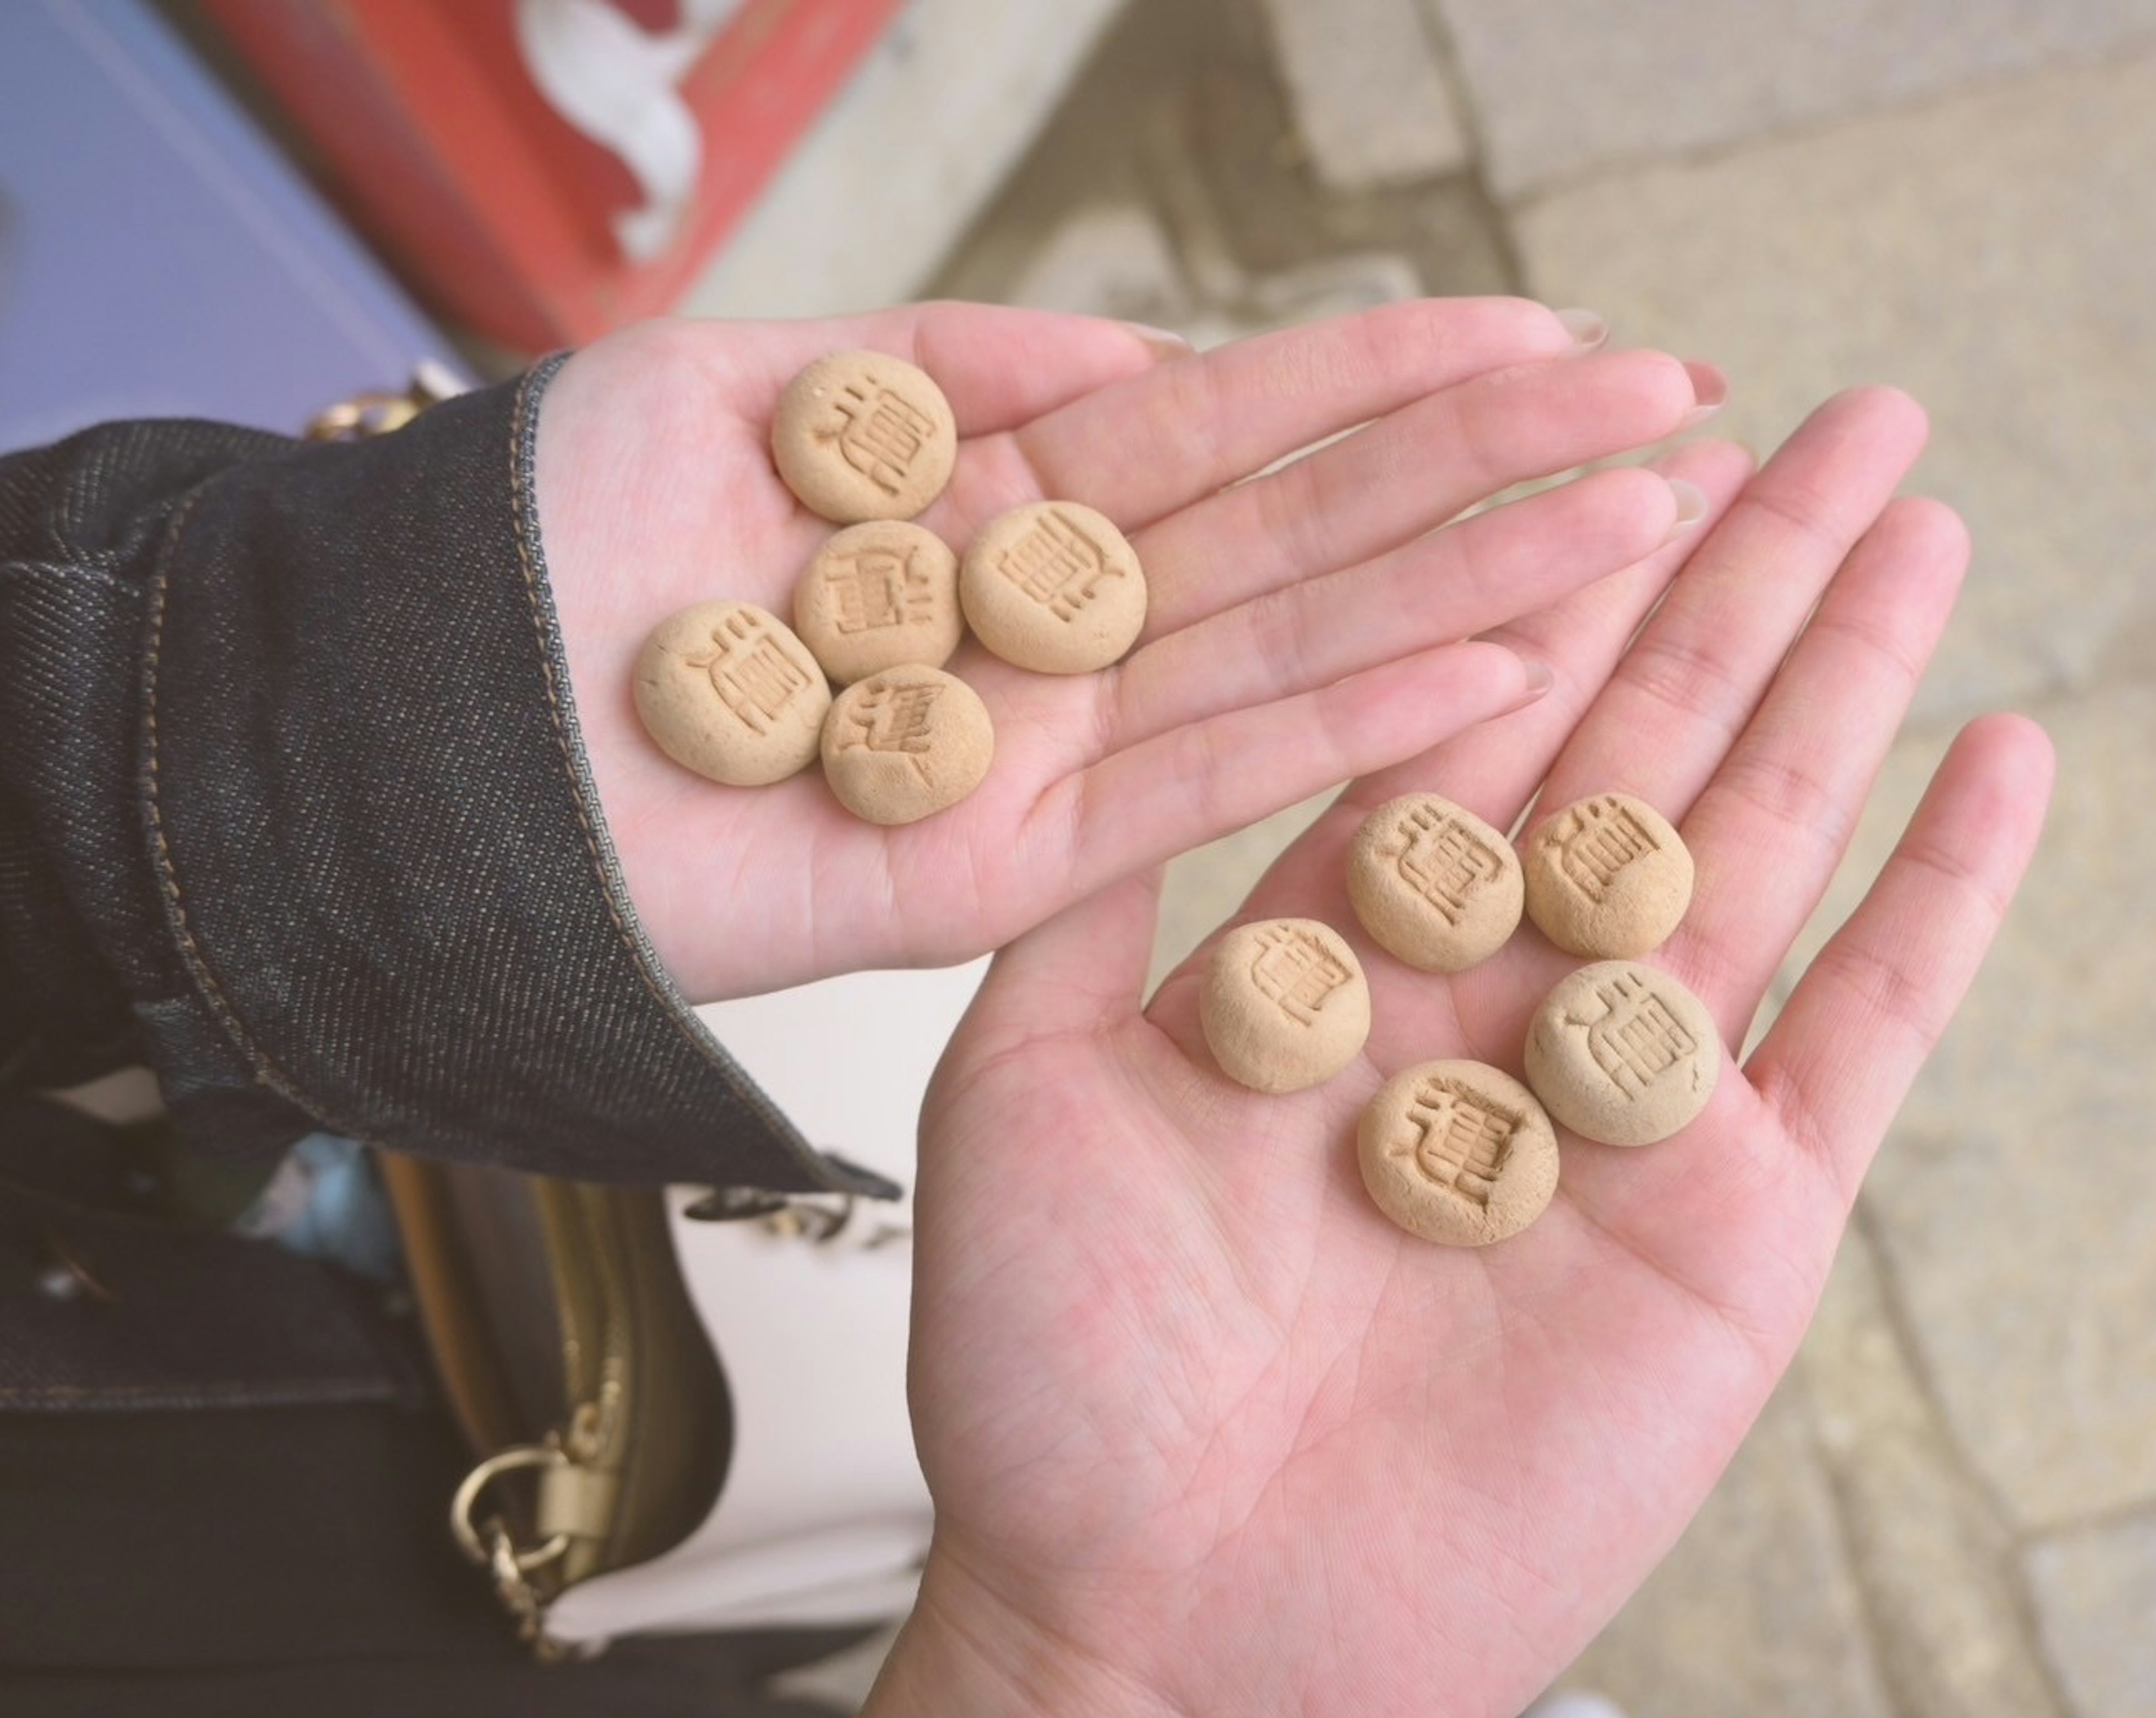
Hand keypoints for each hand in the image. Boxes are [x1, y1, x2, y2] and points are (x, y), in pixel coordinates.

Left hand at [532, 300, 1712, 1000]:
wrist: (410, 728)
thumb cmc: (548, 547)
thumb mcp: (764, 383)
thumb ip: (963, 367)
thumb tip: (1156, 361)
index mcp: (1000, 502)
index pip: (1241, 427)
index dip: (1401, 377)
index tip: (1557, 336)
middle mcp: (1050, 630)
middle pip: (1308, 538)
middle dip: (1492, 472)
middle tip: (1677, 417)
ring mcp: (1039, 754)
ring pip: (1294, 658)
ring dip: (1476, 591)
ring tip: (1643, 526)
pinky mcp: (1001, 874)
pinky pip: (1199, 797)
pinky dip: (1345, 736)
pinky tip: (1491, 673)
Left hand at [863, 391, 2054, 1717]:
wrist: (1167, 1628)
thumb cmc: (1059, 1387)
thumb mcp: (1030, 1087)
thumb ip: (1097, 896)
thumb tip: (1103, 694)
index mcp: (1344, 949)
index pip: (1466, 705)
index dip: (1544, 558)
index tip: (1609, 414)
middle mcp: (1498, 1000)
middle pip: (1642, 736)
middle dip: (1734, 570)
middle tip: (1828, 407)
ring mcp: (1628, 1101)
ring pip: (1767, 840)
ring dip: (1847, 672)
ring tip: (1917, 513)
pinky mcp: (1738, 1220)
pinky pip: (1868, 1033)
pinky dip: (1944, 897)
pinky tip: (2002, 752)